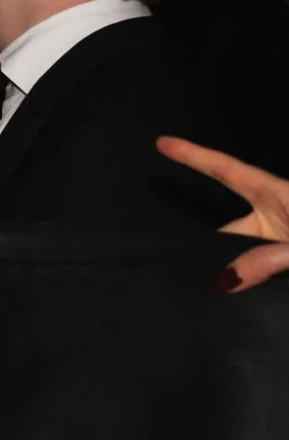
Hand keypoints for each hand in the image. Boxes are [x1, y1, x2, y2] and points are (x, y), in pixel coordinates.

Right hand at [157, 136, 288, 291]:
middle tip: (178, 269)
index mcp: (279, 195)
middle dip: (205, 247)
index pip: (228, 171)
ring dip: (229, 271)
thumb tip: (225, 278)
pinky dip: (242, 280)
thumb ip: (271, 258)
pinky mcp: (283, 258)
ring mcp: (277, 236)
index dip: (195, 156)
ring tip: (208, 292)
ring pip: (241, 252)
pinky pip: (255, 268)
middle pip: (228, 226)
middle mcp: (275, 214)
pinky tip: (229, 297)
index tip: (162, 143)